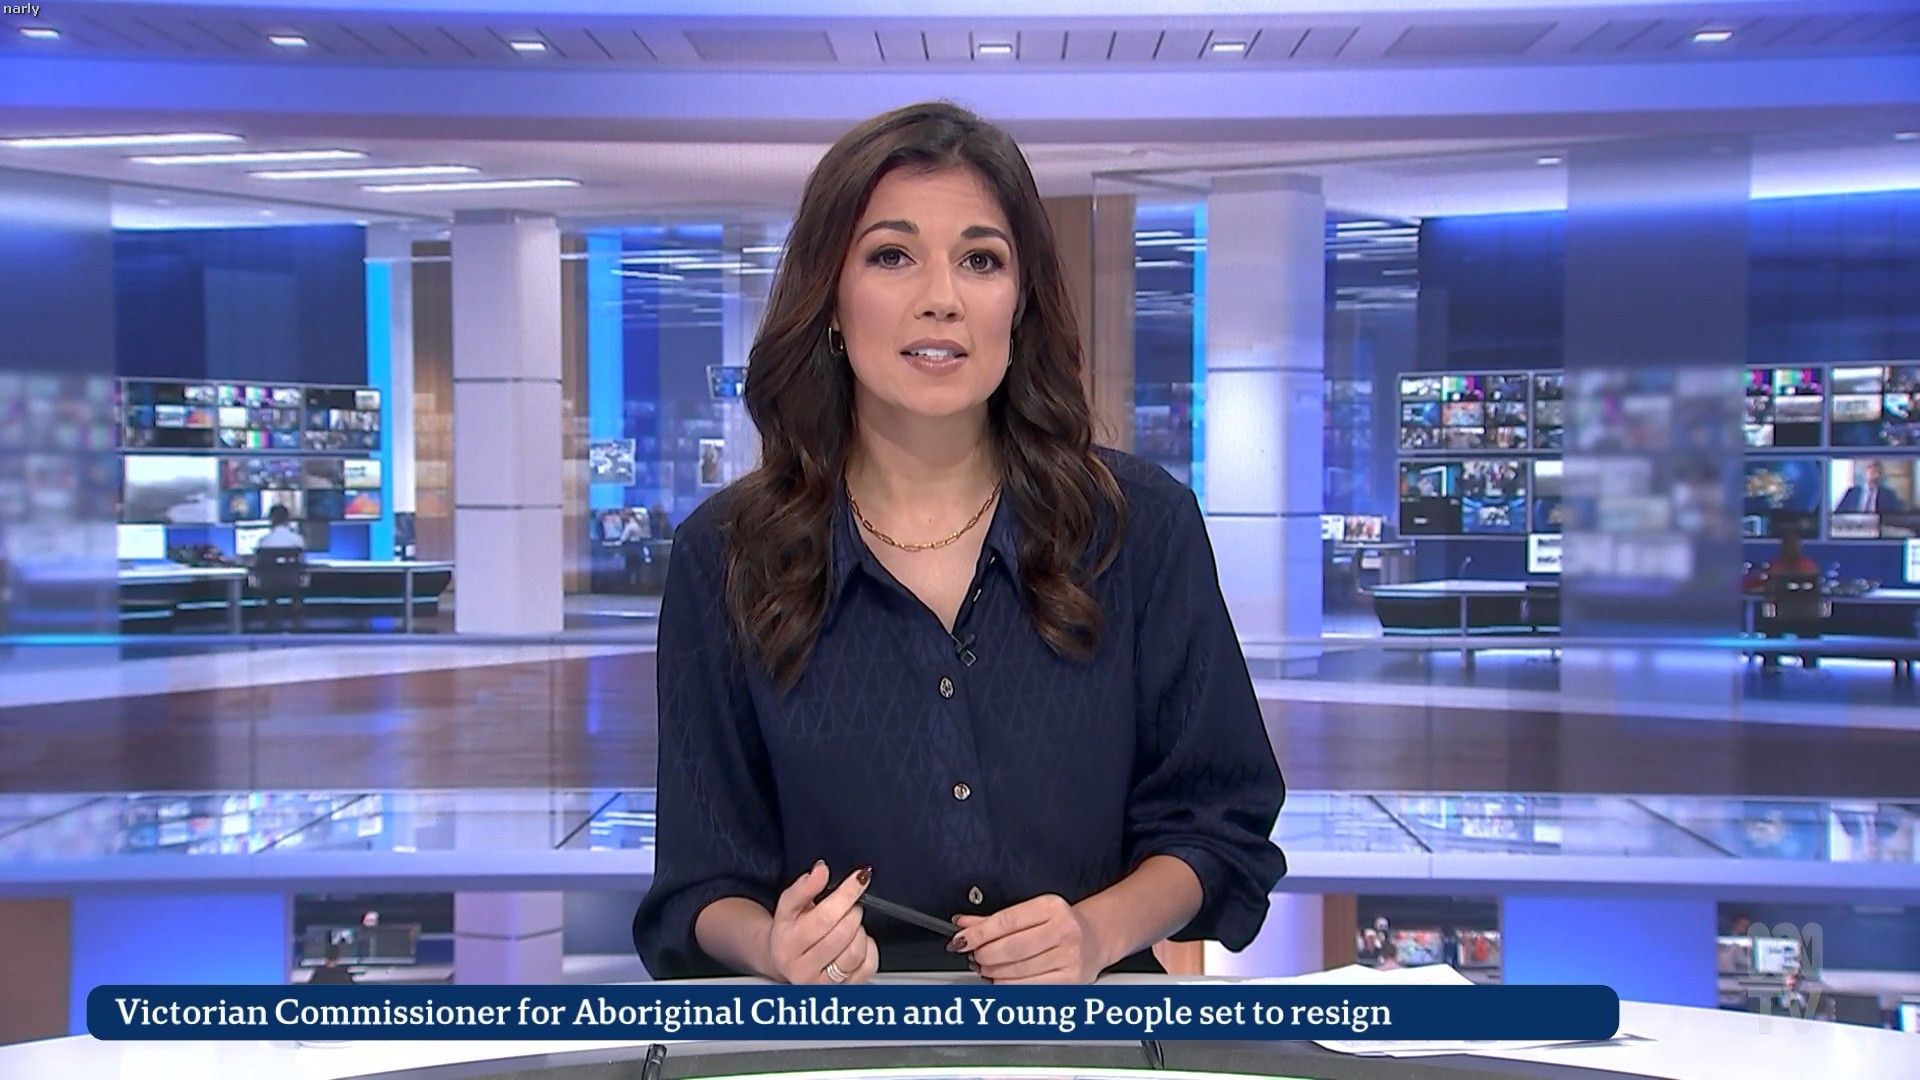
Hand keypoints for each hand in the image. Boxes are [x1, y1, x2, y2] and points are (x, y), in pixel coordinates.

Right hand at [763, 862, 879, 983]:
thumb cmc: (790, 931)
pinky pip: (869, 966)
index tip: (859, 878)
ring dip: (859, 930)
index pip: (824, 917)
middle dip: (852, 911)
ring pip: (856, 950)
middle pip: (843, 932)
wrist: (784, 960)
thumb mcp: (788, 906)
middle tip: (848, 905)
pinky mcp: (844, 990)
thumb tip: (821, 870)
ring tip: (849, 924)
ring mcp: (823, 984)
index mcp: (787, 945)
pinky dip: (869, 948)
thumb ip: (804, 887)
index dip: (846, 894)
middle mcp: (802, 970)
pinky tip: (857, 942)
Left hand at [949, 894, 1107, 983]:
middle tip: (974, 955)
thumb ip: (994, 919)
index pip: (1005, 922)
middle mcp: (1064, 930)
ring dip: (992, 972)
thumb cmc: (1060, 924)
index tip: (960, 940)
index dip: (977, 933)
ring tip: (986, 967)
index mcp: (1051, 907)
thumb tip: (962, 923)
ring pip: (1016, 971)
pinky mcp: (1071, 980)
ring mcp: (1069, 956)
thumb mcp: (1031, 912)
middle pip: (1009, 949)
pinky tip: (1001, 979)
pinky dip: (1008, 986)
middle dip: (983, 955)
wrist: (1095, 938)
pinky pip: (1028, 988)